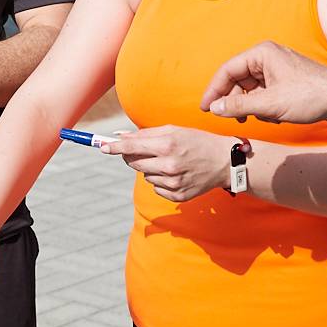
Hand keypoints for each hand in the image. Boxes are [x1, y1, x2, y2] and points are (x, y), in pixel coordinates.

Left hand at [103, 126, 238, 203]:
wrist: (225, 162)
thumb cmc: (197, 141)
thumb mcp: (174, 130)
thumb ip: (146, 134)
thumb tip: (120, 136)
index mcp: (168, 145)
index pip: (132, 147)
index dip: (114, 147)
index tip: (102, 147)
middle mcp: (169, 166)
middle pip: (134, 163)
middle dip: (132, 156)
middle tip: (144, 151)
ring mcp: (173, 183)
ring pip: (145, 176)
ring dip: (150, 168)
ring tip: (170, 162)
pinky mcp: (178, 195)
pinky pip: (156, 188)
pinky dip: (160, 180)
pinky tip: (176, 174)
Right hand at [200, 41, 326, 125]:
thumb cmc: (310, 96)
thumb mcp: (269, 104)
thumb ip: (238, 106)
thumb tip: (214, 108)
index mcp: (261, 53)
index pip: (227, 70)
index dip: (213, 90)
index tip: (205, 108)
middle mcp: (267, 57)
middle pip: (238, 80)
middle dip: (237, 102)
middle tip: (234, 120)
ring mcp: (277, 68)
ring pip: (251, 89)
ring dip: (253, 106)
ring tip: (264, 117)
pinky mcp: (285, 80)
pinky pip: (264, 92)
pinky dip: (265, 106)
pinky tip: (277, 116)